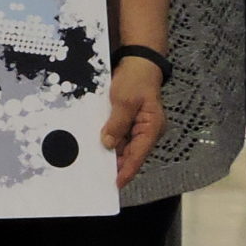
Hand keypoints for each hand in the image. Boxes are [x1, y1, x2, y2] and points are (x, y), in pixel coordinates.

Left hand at [102, 57, 165, 187]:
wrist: (139, 61)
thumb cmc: (136, 79)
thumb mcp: (125, 101)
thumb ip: (117, 123)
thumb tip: (107, 144)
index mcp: (151, 128)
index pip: (138, 155)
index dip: (126, 170)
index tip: (116, 184)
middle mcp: (147, 131)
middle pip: (131, 154)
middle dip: (116, 165)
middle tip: (98, 178)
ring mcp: (138, 127)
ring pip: (124, 146)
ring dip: (111, 154)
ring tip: (94, 166)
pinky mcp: (129, 121)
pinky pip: (119, 136)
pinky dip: (109, 141)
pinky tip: (95, 147)